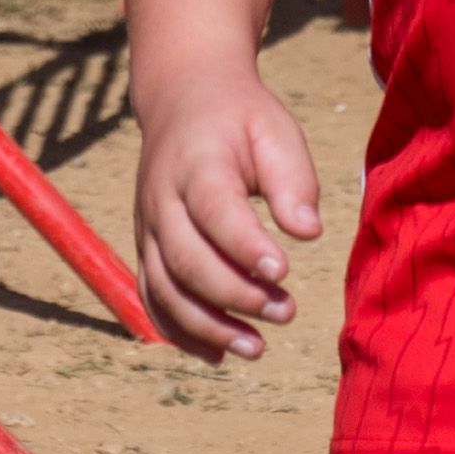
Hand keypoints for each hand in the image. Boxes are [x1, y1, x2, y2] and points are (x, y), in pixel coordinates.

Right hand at [127, 55, 322, 361]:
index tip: (284, 272)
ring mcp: (147, 227)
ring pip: (164, 288)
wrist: (182, 99)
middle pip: (185, 259)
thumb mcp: (274, 129)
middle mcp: (161, 199)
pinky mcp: (146, 248)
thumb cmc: (240, 120)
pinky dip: (179, 332)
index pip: (214, 210)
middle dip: (234, 295)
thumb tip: (308, 232)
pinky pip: (152, 298)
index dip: (245, 246)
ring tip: (256, 348)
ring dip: (206, 326)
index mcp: (196, 163)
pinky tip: (218, 355)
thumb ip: (292, 178)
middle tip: (286, 312)